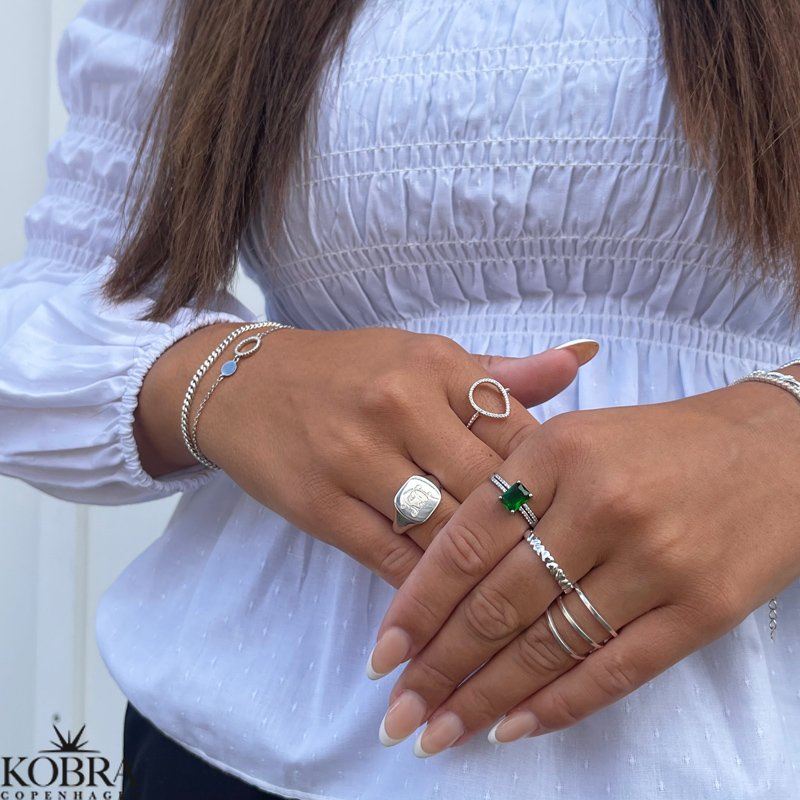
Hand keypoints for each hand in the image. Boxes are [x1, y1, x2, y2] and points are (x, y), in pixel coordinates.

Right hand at [137, 324, 593, 586]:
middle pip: (487, 490)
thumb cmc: (348, 371)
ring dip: (482, 573)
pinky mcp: (321, 506)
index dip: (551, 483)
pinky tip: (452, 605)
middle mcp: (398, 405)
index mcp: (435, 363)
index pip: (517, 433)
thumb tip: (580, 359)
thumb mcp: (422, 357)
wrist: (245, 384)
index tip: (567, 515)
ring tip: (517, 603)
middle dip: (526, 538)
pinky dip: (427, 588)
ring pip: (444, 532)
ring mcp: (355, 457)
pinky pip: (392, 557)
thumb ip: (500, 373)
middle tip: (557, 573)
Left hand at [369, 377, 799, 752]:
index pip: (465, 543)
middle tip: (397, 712)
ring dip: (484, 699)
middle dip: (438, 667)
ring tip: (439, 732)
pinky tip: (511, 729)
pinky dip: (556, 706)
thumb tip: (439, 570)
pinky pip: (613, 672)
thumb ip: (510, 489)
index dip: (418, 605)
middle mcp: (599, 505)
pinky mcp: (700, 608)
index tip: (382, 653)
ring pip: (546, 646)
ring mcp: (652, 561)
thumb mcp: (575, 435)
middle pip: (496, 603)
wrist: (774, 449)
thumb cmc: (660, 442)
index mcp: (556, 451)